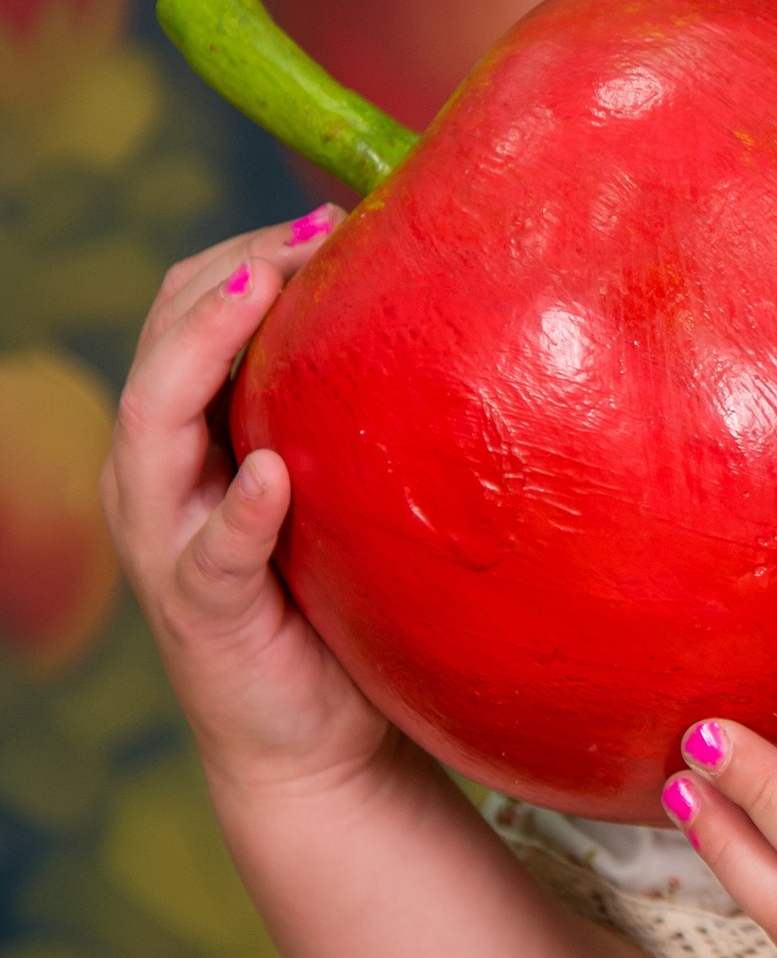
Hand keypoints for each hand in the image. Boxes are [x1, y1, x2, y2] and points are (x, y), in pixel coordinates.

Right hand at [103, 208, 393, 808]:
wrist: (320, 742)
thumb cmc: (339, 598)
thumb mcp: (343, 485)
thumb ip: (355, 412)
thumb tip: (445, 309)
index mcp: (187, 437)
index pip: (185, 313)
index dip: (241, 253)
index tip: (328, 214)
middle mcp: (157, 479)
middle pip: (160, 346)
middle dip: (224, 279)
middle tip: (308, 235)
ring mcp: (169, 543)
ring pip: (151, 425)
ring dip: (203, 353)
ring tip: (260, 298)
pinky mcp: (204, 611)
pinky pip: (212, 551)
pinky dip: (237, 509)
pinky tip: (270, 474)